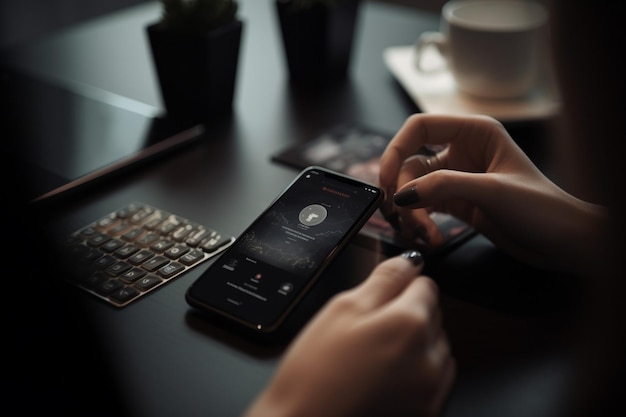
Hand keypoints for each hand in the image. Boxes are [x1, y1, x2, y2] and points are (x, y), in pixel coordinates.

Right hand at [244, 252, 454, 416]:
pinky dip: (412, 375)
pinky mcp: (427, 412)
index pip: (425, 284)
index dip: (398, 288)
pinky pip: (430, 380)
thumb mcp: (342, 309)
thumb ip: (383, 279)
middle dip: (404, 316)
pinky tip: (379, 380)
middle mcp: (431, 358)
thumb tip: (408, 260)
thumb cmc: (315, 374)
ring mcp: (431, 390)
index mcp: (411, 324)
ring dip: (411, 347)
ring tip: (370, 360)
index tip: (376, 301)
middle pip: (431, 316)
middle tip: (363, 333)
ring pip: (433, 349)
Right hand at [379, 114, 604, 272]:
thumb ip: (445, 186)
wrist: (563, 243)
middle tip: (404, 218)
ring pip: (413, 188)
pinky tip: (430, 238)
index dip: (396, 150)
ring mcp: (457, 178)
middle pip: (409, 163)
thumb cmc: (542, 209)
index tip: (386, 180)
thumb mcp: (493, 191)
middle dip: (403, 192)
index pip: (419, 128)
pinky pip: (423, 208)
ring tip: (423, 235)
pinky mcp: (456, 202)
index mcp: (474, 132)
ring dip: (411, 213)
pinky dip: (420, 223)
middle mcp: (462, 151)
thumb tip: (402, 194)